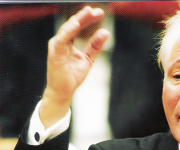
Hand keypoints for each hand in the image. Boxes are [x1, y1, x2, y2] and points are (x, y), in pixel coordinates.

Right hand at [40, 6, 109, 128]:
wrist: (63, 92)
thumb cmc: (72, 76)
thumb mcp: (88, 59)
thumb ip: (95, 46)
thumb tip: (106, 32)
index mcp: (68, 42)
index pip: (78, 26)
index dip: (88, 19)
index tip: (100, 13)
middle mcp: (61, 41)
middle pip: (73, 24)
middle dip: (85, 16)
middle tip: (97, 10)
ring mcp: (57, 46)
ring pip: (68, 29)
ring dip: (77, 20)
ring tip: (87, 13)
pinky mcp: (55, 52)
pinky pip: (62, 39)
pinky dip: (68, 30)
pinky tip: (76, 24)